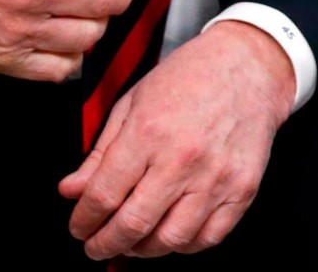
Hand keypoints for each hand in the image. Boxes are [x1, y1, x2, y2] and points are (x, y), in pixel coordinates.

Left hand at [59, 21, 295, 258]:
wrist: (246, 67)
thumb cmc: (186, 79)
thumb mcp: (130, 104)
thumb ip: (99, 153)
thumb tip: (71, 190)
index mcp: (147, 132)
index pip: (103, 194)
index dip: (84, 220)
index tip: (78, 227)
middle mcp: (181, 159)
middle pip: (133, 224)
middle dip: (106, 244)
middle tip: (95, 246)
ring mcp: (215, 177)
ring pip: (170, 239)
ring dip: (141, 250)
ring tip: (129, 243)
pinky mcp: (243, 189)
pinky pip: (208, 237)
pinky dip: (182, 246)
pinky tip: (166, 236)